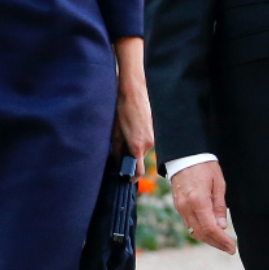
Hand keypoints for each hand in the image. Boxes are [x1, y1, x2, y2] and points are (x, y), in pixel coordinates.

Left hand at [111, 41, 153, 165]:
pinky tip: (130, 128)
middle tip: (118, 152)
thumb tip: (117, 160)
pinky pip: (145, 140)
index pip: (139, 171)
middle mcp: (148, 144)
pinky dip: (138, 139)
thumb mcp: (115, 132)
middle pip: (139, 159)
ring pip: (142, 149)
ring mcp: (153, 137)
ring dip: (133, 147)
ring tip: (123, 135)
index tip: (126, 178)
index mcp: (137, 146)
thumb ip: (117, 149)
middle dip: (129, 158)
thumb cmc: (121, 110)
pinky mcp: (154, 130)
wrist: (133, 91)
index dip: (132, 177)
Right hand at [170, 161, 236, 254]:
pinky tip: (210, 232)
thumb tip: (222, 226)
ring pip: (193, 231)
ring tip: (222, 243)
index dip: (222, 240)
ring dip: (208, 240)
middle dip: (216, 243)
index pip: (210, 228)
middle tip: (230, 249)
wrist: (184, 156)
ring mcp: (180, 207)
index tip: (232, 247)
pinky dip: (200, 231)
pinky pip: (189, 224)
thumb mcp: (218, 184)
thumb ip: (219, 206)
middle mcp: (186, 206)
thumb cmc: (204, 167)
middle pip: (201, 233)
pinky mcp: (178, 206)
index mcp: (198, 200)